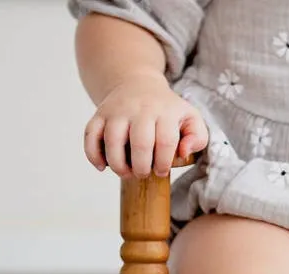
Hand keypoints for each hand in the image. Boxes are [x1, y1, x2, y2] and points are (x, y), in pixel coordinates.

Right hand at [83, 73, 208, 178]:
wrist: (139, 84)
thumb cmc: (168, 110)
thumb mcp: (191, 118)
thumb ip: (198, 137)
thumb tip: (184, 152)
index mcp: (166, 112)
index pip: (165, 141)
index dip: (163, 163)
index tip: (161, 172)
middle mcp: (140, 109)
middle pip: (139, 143)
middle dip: (141, 167)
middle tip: (143, 174)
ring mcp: (117, 110)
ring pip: (112, 140)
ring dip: (118, 164)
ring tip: (125, 173)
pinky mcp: (99, 114)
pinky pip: (90, 134)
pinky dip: (93, 154)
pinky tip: (102, 166)